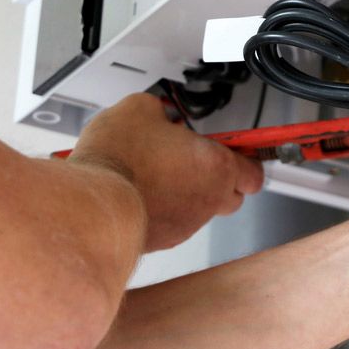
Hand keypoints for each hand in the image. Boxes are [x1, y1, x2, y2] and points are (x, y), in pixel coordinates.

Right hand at [69, 93, 264, 251]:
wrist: (93, 204)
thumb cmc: (119, 161)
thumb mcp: (139, 109)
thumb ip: (159, 109)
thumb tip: (155, 112)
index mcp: (216, 165)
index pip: (254, 172)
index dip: (248, 160)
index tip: (241, 151)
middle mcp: (209, 198)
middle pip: (234, 195)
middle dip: (222, 179)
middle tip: (200, 162)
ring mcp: (188, 222)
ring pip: (203, 210)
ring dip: (192, 195)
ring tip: (164, 176)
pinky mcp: (165, 239)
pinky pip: (176, 223)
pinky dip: (168, 211)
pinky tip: (145, 194)